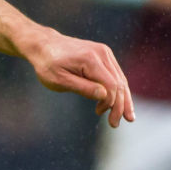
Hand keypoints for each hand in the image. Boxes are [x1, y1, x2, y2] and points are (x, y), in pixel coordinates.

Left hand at [19, 26, 134, 128]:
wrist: (44, 45)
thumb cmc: (48, 65)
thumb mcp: (59, 80)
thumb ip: (82, 88)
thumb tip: (105, 96)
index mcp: (90, 59)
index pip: (111, 85)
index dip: (111, 104)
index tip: (101, 114)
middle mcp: (101, 53)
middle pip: (119, 83)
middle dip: (120, 105)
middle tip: (114, 124)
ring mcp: (104, 52)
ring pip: (120, 79)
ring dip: (123, 99)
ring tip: (126, 117)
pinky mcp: (103, 54)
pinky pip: (115, 74)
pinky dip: (118, 89)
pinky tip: (118, 103)